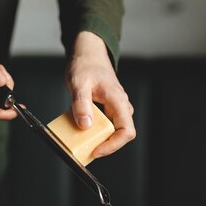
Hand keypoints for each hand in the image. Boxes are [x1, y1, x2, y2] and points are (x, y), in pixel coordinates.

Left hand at [66, 31, 135, 158]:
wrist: (88, 55)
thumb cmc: (85, 65)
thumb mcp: (79, 84)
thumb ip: (81, 104)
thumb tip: (85, 125)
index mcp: (118, 101)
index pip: (126, 131)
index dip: (113, 145)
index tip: (96, 150)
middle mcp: (121, 107)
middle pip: (120, 135)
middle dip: (104, 145)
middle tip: (86, 148)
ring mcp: (116, 109)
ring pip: (113, 132)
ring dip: (99, 139)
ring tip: (82, 140)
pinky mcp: (108, 111)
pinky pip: (105, 126)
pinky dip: (94, 132)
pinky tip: (81, 130)